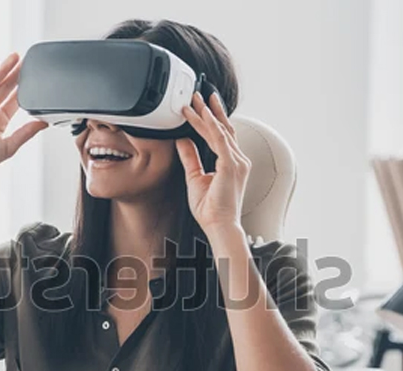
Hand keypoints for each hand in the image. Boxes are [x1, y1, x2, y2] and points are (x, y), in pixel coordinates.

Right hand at [0, 53, 48, 178]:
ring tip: (13, 58)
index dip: (22, 87)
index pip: (13, 100)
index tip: (33, 76)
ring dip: (2, 71)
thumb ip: (26, 132)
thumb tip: (44, 123)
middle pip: (3, 88)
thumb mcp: (9, 146)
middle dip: (14, 74)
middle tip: (24, 60)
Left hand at [175, 92, 250, 235]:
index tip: (203, 105)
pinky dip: (210, 126)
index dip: (212, 118)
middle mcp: (238, 159)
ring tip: (195, 100)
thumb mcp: (195, 177)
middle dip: (210, 110)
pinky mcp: (231, 166)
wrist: (219, 225)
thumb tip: (182, 140)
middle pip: (223, 128)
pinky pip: (219, 140)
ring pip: (220, 131)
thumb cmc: (211, 209)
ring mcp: (237, 162)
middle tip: (198, 94)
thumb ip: (190, 157)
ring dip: (206, 114)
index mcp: (232, 163)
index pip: (222, 135)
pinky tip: (202, 115)